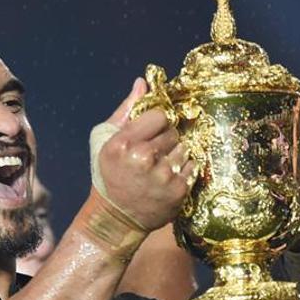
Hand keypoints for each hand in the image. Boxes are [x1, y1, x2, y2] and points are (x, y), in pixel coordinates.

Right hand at [98, 79, 195, 230]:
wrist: (117, 217)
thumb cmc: (110, 173)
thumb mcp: (106, 139)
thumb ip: (126, 110)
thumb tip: (143, 83)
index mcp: (123, 143)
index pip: (160, 115)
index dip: (159, 122)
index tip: (152, 131)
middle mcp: (143, 159)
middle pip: (174, 132)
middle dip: (167, 139)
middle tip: (154, 153)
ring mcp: (163, 176)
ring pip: (185, 148)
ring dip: (176, 154)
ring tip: (160, 167)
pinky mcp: (178, 191)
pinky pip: (193, 166)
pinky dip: (184, 169)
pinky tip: (169, 177)